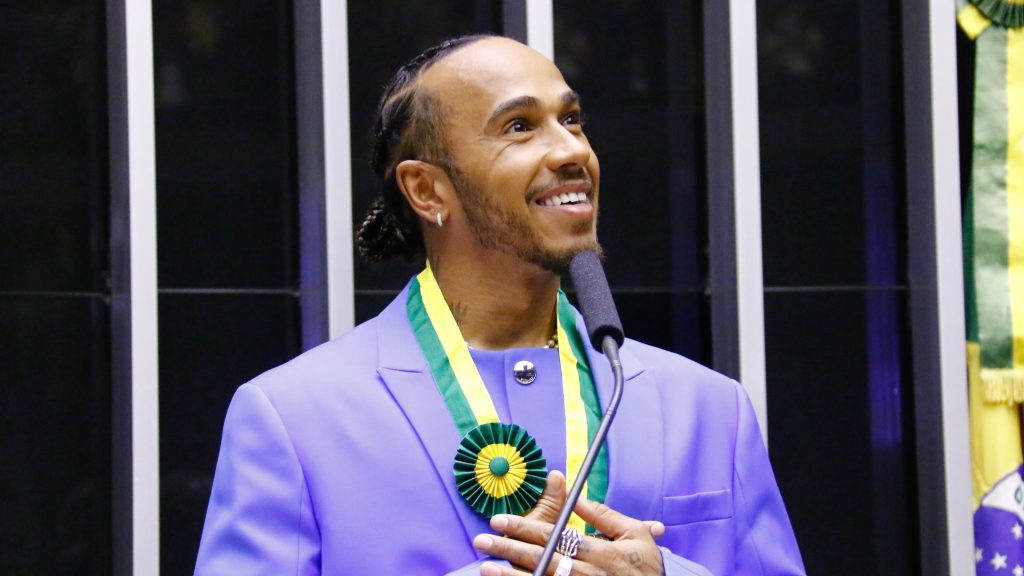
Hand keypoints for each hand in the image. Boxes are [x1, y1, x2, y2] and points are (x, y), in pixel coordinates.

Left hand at [473, 488, 664, 575]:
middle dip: (507, 549)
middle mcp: (586, 573)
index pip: (553, 536)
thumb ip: (604, 515)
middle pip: (539, 559)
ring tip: (485, 566)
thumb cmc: (645, 566)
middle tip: (481, 540)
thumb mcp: (634, 534)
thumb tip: (578, 496)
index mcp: (598, 551)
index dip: (523, 527)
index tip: (499, 520)